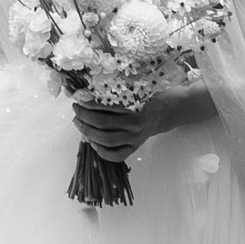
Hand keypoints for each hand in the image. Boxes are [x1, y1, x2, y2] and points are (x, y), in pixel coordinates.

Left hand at [71, 88, 214, 161]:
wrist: (168, 110)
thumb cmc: (148, 95)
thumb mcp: (134, 88)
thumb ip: (114, 91)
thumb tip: (86, 93)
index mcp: (135, 106)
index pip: (105, 107)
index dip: (88, 104)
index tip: (78, 98)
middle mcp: (135, 124)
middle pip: (102, 124)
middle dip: (84, 117)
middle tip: (75, 110)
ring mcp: (136, 138)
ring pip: (106, 140)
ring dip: (87, 132)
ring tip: (79, 123)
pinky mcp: (136, 147)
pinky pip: (116, 155)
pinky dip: (101, 151)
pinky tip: (92, 142)